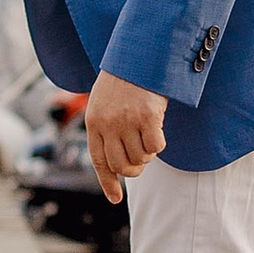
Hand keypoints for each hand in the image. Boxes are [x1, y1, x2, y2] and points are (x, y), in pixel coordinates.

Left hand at [85, 69, 169, 199]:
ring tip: (148, 133)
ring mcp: (127, 121)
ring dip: (148, 153)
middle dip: (135, 167)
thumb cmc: (123, 80)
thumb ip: (106, 129)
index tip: (115, 198)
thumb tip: (118, 165)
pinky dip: (159, 143)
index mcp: (94, 122)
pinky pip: (156, 147)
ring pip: (141, 158)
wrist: (138, 54)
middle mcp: (108, 124)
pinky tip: (158, 127)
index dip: (108, 182)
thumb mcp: (104, 102)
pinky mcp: (148, 117)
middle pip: (122, 165)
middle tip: (142, 155)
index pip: (99, 161)